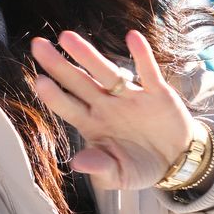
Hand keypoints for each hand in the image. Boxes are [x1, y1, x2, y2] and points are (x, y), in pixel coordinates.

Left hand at [31, 29, 206, 190]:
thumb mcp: (119, 176)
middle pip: (80, 82)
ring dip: (88, 55)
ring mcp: (131, 97)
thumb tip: (76, 163)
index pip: (69, 107)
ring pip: (107, 73)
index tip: (39, 81)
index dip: (55, 96)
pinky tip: (132, 37)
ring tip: (67, 38)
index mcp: (93, 125)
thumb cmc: (140, 167)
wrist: (176, 160)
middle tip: (37, 46)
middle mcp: (107, 106)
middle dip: (59, 65)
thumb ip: (100, 168)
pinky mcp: (157, 92)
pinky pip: (148, 71)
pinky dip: (142, 55)